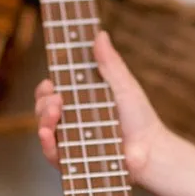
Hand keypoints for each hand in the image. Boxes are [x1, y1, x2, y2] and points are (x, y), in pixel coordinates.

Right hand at [34, 30, 162, 183]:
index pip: (52, 91)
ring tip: (55, 113)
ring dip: (43, 119)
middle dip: (43, 102)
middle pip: (43, 108)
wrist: (151, 151)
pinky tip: (48, 134)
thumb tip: (100, 34)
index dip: (46, 87)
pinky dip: (46, 143)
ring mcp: (70, 141)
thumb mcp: (124, 85)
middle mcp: (70, 121)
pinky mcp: (71, 161)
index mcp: (80, 101)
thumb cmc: (140, 119)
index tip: (50, 81)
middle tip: (57, 99)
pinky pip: (51, 153)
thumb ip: (109, 63)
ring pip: (44, 128)